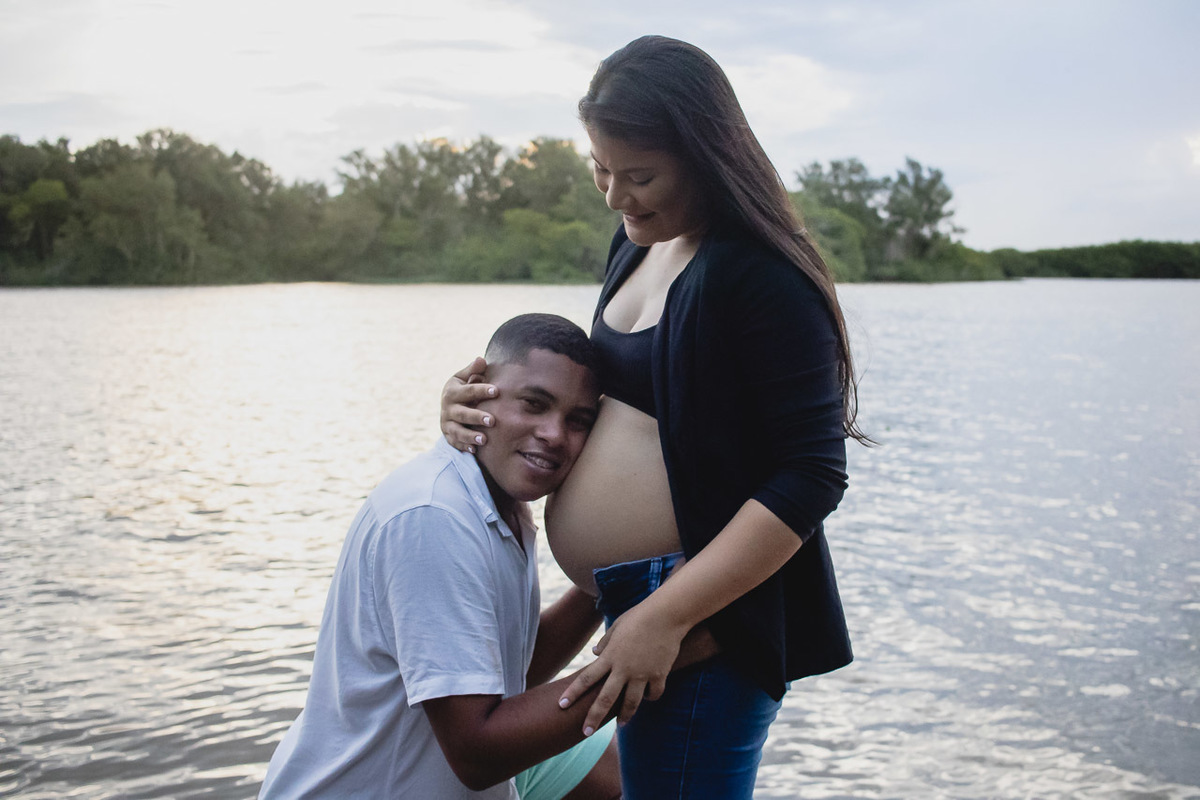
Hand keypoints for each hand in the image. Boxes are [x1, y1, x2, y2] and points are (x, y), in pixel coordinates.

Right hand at [440, 357, 495, 452]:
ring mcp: (447, 423)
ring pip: (457, 430)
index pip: (468, 391)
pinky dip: (463, 446)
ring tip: (484, 439)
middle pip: (462, 413)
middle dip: (476, 417)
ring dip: (470, 435)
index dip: (481, 390)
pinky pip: (455, 442)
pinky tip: (474, 450)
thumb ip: (473, 370)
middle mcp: (448, 408)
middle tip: (492, 420)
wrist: (446, 406)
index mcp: (452, 392)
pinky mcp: (448, 436)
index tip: (496, 390)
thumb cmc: (461, 390)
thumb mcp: (464, 377)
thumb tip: (481, 359)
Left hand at [558, 599, 687, 733]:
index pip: (586, 678)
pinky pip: (653, 694)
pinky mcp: (659, 675)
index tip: (560, 705)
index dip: (572, 693)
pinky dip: (650, 697)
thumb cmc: (640, 616)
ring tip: (621, 724)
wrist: (667, 614)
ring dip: (625, 716)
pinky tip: (648, 697)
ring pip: (631, 703)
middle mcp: (624, 668)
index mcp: (610, 656)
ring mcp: (642, 674)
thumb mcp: (617, 626)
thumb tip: (595, 653)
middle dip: (593, 718)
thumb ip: (605, 643)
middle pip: (605, 699)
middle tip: (585, 733)